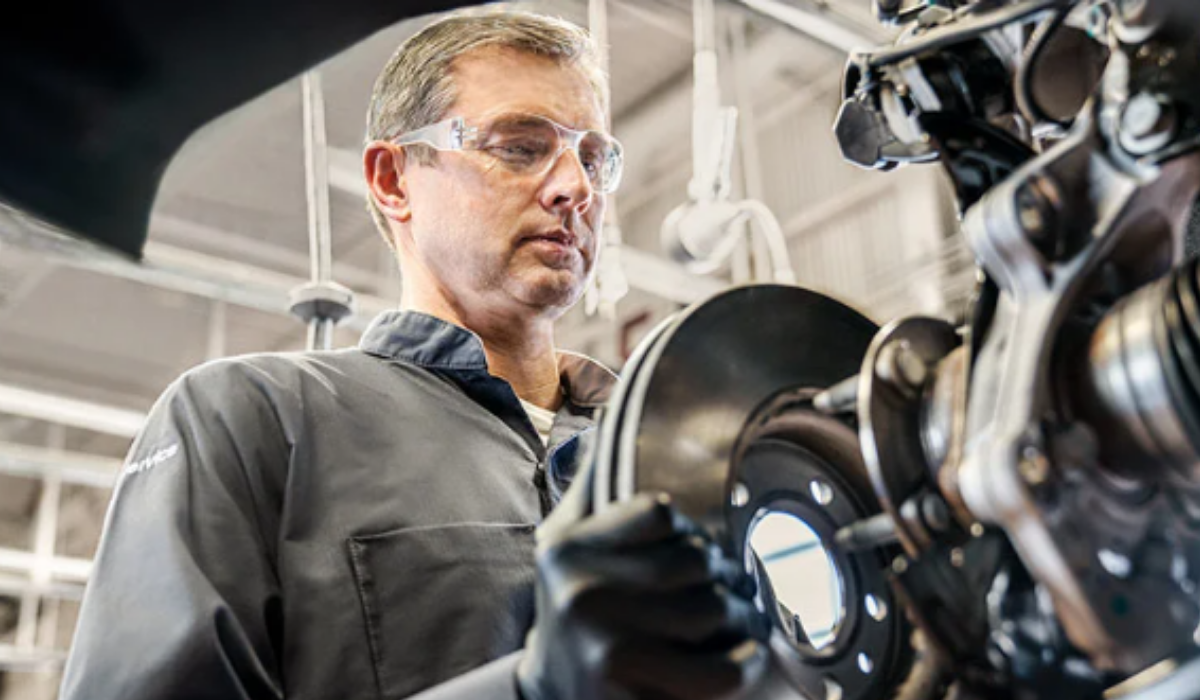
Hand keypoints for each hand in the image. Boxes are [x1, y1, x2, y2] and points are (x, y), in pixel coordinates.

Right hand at [517, 489, 768, 699]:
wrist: (551, 694)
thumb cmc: (573, 610)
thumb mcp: (563, 544)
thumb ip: (590, 483)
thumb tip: (611, 413)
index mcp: (567, 545)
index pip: (662, 512)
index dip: (691, 533)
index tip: (695, 553)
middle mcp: (578, 588)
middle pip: (697, 563)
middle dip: (727, 579)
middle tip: (735, 591)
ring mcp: (603, 639)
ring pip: (714, 611)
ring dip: (743, 618)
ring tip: (741, 622)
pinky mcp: (628, 686)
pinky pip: (720, 667)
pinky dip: (744, 663)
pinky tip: (739, 659)